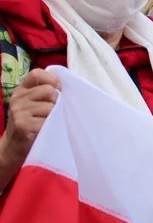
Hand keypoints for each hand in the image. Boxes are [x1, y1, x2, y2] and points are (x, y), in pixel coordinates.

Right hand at [1, 69, 60, 188]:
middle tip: (52, 112)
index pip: (36, 73)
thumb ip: (44, 93)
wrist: (13, 148)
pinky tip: (46, 130)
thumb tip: (69, 85)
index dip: (51, 79)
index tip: (59, 89)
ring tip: (48, 122)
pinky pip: (48, 120)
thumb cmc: (30, 124)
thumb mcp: (33, 105)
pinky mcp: (23, 125)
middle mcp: (18, 99)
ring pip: (50, 106)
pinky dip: (52, 126)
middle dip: (56, 101)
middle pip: (49, 91)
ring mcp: (19, 112)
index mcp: (21, 90)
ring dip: (55, 115)